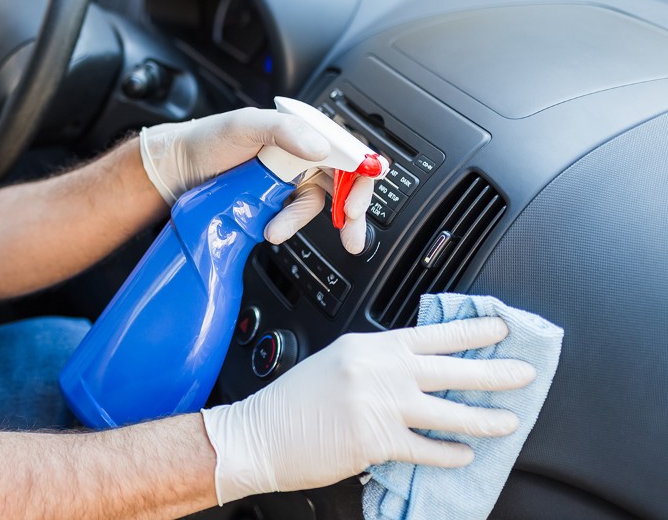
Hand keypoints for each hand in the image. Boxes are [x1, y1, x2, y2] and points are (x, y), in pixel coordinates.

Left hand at [139, 108, 377, 252]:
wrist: (178, 169)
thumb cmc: (209, 139)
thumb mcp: (245, 125)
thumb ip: (284, 130)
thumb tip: (319, 148)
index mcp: (302, 131)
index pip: (346, 150)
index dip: (361, 175)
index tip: (357, 200)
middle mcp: (301, 154)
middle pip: (343, 182)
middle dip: (352, 212)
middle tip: (352, 235)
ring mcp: (289, 180)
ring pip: (316, 204)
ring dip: (301, 221)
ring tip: (276, 230)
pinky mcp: (275, 202)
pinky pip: (292, 217)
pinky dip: (286, 226)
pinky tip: (270, 229)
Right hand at [199, 319, 536, 504]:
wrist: (258, 435)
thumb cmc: (291, 404)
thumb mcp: (334, 365)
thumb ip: (375, 364)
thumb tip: (418, 372)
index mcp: (367, 346)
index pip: (430, 333)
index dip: (471, 331)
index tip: (500, 328)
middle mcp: (377, 370)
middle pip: (450, 368)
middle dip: (495, 370)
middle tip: (524, 371)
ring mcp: (378, 404)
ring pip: (448, 411)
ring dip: (485, 417)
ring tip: (509, 420)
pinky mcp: (375, 440)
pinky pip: (427, 448)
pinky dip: (450, 454)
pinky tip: (465, 455)